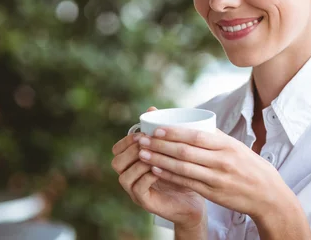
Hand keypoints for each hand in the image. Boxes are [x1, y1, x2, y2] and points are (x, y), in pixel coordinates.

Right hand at [111, 107, 205, 229]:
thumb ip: (160, 131)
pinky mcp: (145, 202)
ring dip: (139, 163)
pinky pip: (137, 188)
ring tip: (155, 156)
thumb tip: (152, 107)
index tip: (142, 133)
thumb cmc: (182, 171)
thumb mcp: (172, 149)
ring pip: (124, 176)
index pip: (117, 149)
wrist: (194, 198)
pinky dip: (147, 176)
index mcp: (133, 163)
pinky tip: (160, 169)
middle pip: (116, 162)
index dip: (126, 140)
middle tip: (147, 143)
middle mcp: (131, 177)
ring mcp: (135, 191)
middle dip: (131, 150)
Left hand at [137, 127, 292, 219]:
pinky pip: (187, 183)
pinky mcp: (212, 193)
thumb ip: (215, 138)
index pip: (195, 136)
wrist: (267, 194)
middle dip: (160, 145)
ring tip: (144, 155)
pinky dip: (170, 176)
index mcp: (227, 146)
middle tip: (142, 140)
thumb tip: (192, 126)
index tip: (156, 129)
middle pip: (185, 152)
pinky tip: (157, 171)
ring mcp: (216, 178)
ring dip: (160, 161)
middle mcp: (221, 161)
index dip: (174, 133)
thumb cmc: (250, 166)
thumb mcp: (237, 147)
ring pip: (182, 169)